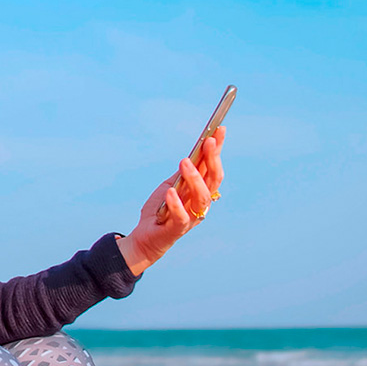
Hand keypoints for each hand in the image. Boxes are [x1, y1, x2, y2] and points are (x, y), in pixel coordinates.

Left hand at [117, 126, 225, 275]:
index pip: (213, 168)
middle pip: (213, 180)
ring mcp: (191, 217)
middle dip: (213, 159)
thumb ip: (182, 173)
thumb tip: (195, 151)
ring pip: (202, 197)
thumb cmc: (160, 209)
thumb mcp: (171, 185)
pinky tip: (171, 192)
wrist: (146, 236)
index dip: (218, 150)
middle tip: (208, 142)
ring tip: (185, 162)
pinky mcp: (177, 229)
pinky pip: (181, 217)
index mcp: (200, 191)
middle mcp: (200, 203)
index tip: (220, 129)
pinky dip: (177, 204)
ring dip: (194, 178)